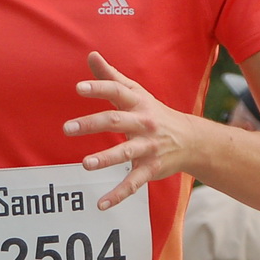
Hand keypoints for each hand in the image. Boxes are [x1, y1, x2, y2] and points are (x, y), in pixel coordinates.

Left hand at [64, 51, 200, 208]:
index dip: (99, 89)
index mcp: (138, 103)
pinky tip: (101, 204)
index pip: (117, 93)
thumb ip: (111, 76)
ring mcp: (148, 147)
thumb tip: (91, 55)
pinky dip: (118, 195)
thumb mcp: (136, 93)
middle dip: (92, 124)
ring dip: (106, 158)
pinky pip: (133, 183)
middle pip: (117, 121)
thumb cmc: (154, 112)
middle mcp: (144, 124)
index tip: (79, 88)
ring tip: (85, 164)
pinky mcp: (151, 169)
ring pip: (126, 153)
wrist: (191, 140)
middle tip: (67, 128)